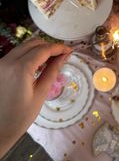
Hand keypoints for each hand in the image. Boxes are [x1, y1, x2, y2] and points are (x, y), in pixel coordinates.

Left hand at [0, 38, 71, 157]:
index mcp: (20, 69)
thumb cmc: (19, 117)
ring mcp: (0, 64)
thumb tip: (64, 57)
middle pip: (33, 43)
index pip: (43, 50)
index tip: (69, 50)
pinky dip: (29, 55)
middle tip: (62, 55)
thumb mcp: (40, 94)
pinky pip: (16, 54)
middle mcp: (7, 62)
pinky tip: (38, 64)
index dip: (58, 48)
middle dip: (49, 46)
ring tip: (52, 60)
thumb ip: (53, 71)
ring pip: (24, 47)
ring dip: (39, 49)